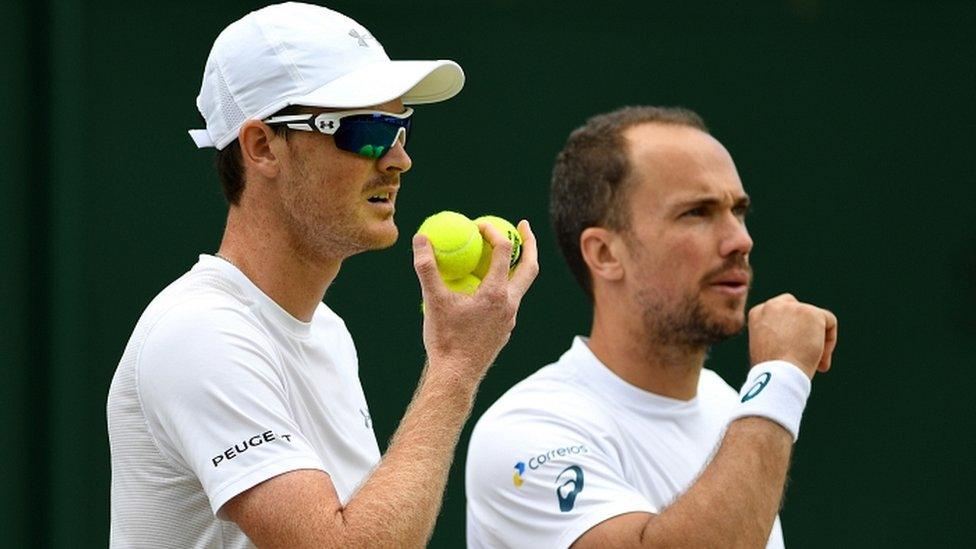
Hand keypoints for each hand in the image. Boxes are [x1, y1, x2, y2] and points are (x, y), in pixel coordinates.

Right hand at [412, 220, 538, 379]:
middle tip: (523, 225)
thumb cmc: (446, 339)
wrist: (456, 377)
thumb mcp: (433, 300)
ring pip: (520, 286)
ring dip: (516, 266)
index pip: (504, 251)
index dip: (494, 232)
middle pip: (530, 266)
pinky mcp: (504, 330)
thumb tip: (420, 239)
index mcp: (497, 293)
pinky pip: (509, 301)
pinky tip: (484, 288)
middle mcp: (510, 304)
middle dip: (530, 243)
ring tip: (502, 254)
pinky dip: (503, 286)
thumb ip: (427, 268)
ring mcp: (510, 319)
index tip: (480, 225)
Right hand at [747, 293, 837, 378]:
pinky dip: (830, 341)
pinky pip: (830, 322)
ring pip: (815, 318)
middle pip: (798, 308)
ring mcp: (792, 308)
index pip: (780, 313)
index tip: (792, 352)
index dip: (790, 332)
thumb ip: (778, 336)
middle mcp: (772, 306)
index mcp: (757, 313)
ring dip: (817, 339)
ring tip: (815, 363)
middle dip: (805, 328)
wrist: (778, 374)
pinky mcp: (812, 313)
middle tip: (807, 352)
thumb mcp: (767, 348)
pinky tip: (821, 359)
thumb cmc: (771, 371)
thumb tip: (798, 339)